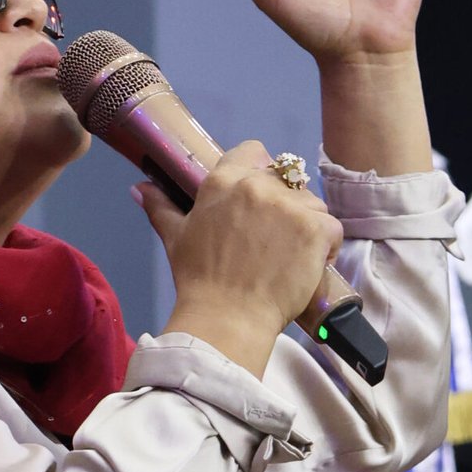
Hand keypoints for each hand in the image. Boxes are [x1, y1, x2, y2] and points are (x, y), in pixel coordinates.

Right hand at [139, 143, 342, 373]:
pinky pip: (332, 228)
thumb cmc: (198, 281)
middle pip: (286, 181)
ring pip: (312, 204)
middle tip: (271, 242)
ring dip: (306, 226)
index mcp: (224, 180)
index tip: (258, 203)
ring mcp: (290, 206)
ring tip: (288, 258)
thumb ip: (160, 207)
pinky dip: (326, 248)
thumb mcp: (175, 238)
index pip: (254, 151)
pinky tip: (308, 267)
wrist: (226, 320)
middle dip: (283, 206)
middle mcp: (258, 185)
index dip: (260, 174)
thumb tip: (139, 188)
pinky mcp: (316, 229)